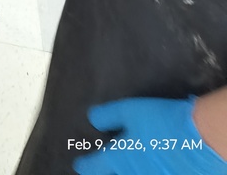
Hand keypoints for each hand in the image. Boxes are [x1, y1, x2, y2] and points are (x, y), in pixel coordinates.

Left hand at [74, 96, 226, 172]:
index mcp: (120, 159)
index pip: (95, 166)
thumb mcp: (130, 111)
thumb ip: (109, 115)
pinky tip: (155, 165)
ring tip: (130, 166)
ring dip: (129, 172)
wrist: (201, 141)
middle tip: (105, 169)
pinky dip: (150, 171)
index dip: (85, 165)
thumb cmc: (161, 122)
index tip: (78, 165)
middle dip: (108, 174)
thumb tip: (92, 118)